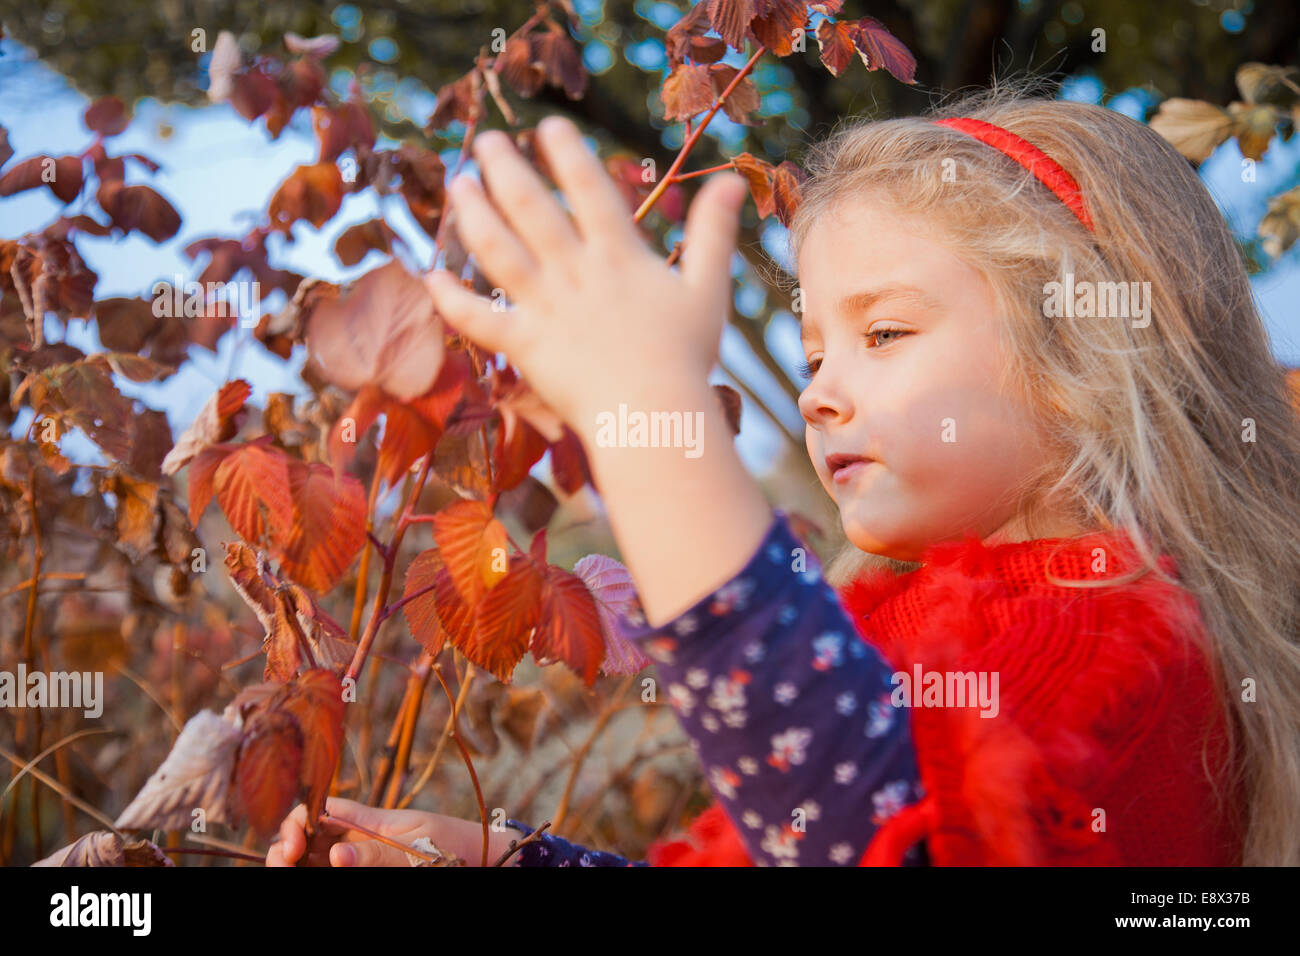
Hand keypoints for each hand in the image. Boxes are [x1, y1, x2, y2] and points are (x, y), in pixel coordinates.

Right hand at [266, 796, 487, 866]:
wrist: (480, 859)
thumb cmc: (452, 845)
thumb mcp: (417, 848)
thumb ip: (378, 854)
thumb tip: (336, 856)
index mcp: (366, 821)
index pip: (319, 810)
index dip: (297, 822)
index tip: (294, 844)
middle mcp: (354, 840)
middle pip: (305, 839)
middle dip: (284, 848)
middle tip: (285, 865)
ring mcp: (357, 859)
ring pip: (311, 861)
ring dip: (293, 865)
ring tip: (288, 872)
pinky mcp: (365, 871)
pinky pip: (329, 870)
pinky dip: (314, 873)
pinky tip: (307, 875)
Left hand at [425, 114, 747, 436]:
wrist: (653, 416)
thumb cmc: (686, 358)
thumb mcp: (708, 289)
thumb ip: (713, 233)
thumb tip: (733, 181)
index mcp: (618, 256)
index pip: (588, 189)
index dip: (567, 154)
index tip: (547, 127)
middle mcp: (574, 273)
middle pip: (531, 208)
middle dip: (505, 168)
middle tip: (484, 142)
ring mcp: (545, 308)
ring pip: (497, 250)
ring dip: (473, 214)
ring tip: (458, 186)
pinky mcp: (524, 346)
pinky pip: (478, 319)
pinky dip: (451, 299)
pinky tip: (430, 276)